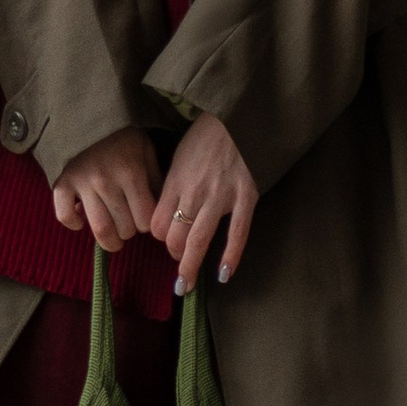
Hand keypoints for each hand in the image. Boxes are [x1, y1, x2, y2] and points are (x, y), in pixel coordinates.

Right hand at [51, 126, 159, 250]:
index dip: (148, 224)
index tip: (144, 217)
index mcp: (131, 173)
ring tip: (113, 236)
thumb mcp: (147, 153)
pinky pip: (65, 216)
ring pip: (100, 229)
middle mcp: (107, 180)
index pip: (145, 221)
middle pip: (125, 229)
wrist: (88, 115)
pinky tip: (82, 220)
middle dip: (130, 231)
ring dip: (109, 240)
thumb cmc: (123, 138)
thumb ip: (155, 182)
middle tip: (129, 222)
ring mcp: (82, 183)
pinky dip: (74, 224)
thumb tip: (159, 214)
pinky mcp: (62, 183)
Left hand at [154, 112, 256, 289]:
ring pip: (199, 240)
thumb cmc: (207, 136)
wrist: (238, 117)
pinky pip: (237, 232)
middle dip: (175, 255)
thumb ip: (173, 185)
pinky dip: (231, 256)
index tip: (167, 241)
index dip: (161, 237)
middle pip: (175, 236)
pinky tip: (224, 275)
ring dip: (190, 267)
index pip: (159, 224)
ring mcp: (221, 196)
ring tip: (185, 288)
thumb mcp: (179, 156)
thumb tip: (167, 212)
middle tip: (179, 264)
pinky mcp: (247, 196)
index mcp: (176, 180)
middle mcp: (194, 191)